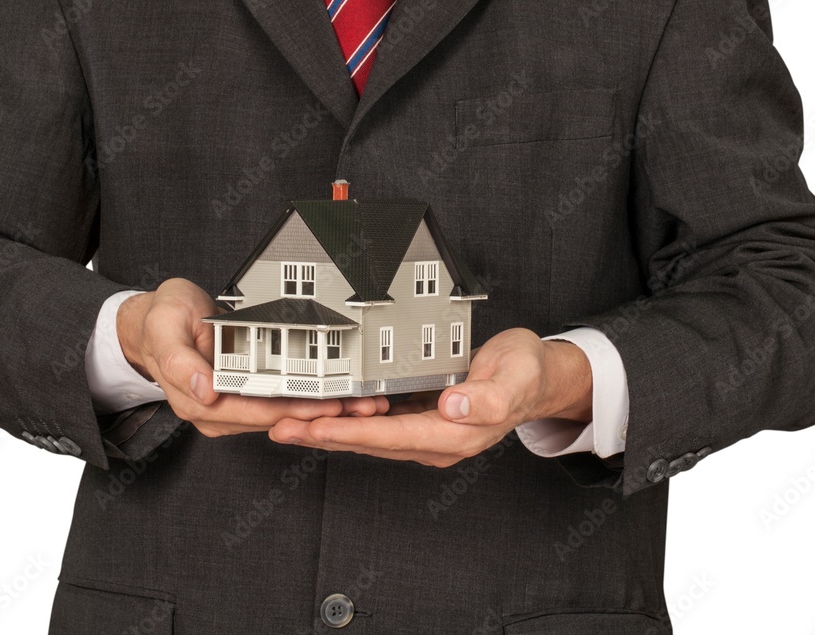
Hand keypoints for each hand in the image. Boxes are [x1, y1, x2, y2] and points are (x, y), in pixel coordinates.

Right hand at [116, 278, 387, 436]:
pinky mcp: (241, 398)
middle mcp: (215, 411)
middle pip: (277, 418)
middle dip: (321, 415)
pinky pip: (279, 402)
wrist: (154, 322)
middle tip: (363, 408)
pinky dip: (310, 400)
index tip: (330, 407)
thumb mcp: (164, 329)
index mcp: (197, 399)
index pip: (255, 411)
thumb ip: (179, 361)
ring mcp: (230, 408)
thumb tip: (205, 391)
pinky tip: (338, 396)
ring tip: (362, 404)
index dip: (296, 410)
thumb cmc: (160, 321)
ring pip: (282, 414)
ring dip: (322, 412)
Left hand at [269, 328, 591, 466]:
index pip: (392, 436)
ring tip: (288, 420)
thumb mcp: (516, 377)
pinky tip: (323, 408)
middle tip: (281, 426)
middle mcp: (435, 440)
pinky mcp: (418, 419)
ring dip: (327, 428)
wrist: (533, 376)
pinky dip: (347, 417)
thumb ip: (489, 396)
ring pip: (367, 434)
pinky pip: (375, 423)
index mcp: (455, 434)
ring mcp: (424, 432)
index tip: (316, 426)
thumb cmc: (525, 374)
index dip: (352, 432)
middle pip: (369, 441)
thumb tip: (456, 406)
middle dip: (323, 434)